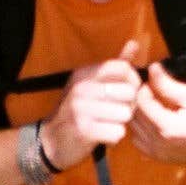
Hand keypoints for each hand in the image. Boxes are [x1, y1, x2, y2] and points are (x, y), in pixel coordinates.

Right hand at [39, 40, 142, 169]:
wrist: (50, 141)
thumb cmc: (79, 110)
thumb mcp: (92, 84)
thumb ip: (116, 66)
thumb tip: (134, 43)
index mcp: (84, 73)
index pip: (122, 68)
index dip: (133, 81)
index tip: (128, 92)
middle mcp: (81, 87)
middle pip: (129, 92)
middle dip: (129, 105)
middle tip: (117, 112)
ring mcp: (80, 109)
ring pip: (126, 114)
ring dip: (121, 122)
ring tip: (108, 123)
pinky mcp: (83, 130)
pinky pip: (118, 132)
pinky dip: (114, 137)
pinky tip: (103, 135)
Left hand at [128, 61, 185, 166]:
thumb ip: (169, 85)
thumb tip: (152, 68)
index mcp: (168, 127)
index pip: (140, 102)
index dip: (143, 87)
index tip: (154, 80)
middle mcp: (158, 143)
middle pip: (133, 115)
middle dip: (138, 98)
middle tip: (151, 88)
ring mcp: (156, 153)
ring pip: (132, 128)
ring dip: (138, 113)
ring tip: (153, 102)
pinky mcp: (157, 158)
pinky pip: (138, 140)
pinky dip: (140, 127)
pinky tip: (154, 118)